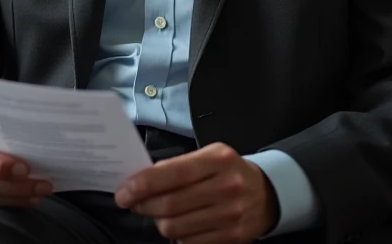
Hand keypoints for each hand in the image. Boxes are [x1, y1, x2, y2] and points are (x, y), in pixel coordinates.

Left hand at [114, 143, 278, 243]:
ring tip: (160, 214)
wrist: (267, 193)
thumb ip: (178, 165)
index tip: (124, 191)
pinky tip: (181, 224)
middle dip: (143, 206)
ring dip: (159, 222)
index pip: (171, 174)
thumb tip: (140, 181)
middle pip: (170, 205)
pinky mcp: (232, 237)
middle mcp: (227, 187)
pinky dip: (178, 236)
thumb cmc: (228, 171)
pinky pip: (189, 243)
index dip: (142, 185)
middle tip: (134, 203)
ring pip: (176, 228)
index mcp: (218, 160)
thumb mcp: (209, 156)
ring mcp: (230, 215)